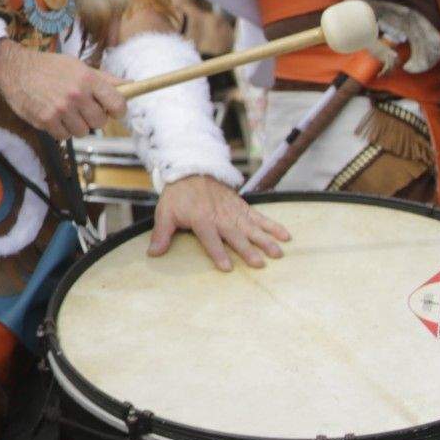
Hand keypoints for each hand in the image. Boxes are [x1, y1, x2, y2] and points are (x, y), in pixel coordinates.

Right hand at [0, 40, 123, 139]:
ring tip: (66, 113)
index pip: (118, 104)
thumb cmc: (49, 67)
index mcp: (88, 79)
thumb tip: (131, 84)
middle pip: (100, 122)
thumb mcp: (78, 66)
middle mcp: (76, 95)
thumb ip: (105, 78)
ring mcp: (61, 109)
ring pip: (83, 131)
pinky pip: (64, 136)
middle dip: (94, 118)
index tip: (112, 110)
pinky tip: (54, 117)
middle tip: (83, 109)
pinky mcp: (46, 120)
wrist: (15, 70)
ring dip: (76, 125)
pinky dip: (61, 130)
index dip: (118, 110)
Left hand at [149, 176, 289, 271]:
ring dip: (265, 240)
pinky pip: (260, 217)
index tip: (227, 268)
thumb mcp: (165, 213)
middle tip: (259, 264)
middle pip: (236, 236)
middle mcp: (221, 217)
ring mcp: (234, 212)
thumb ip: (161, 234)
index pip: (210, 239)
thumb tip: (153, 254)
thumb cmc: (178, 196)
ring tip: (278, 253)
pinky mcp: (243, 207)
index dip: (218, 253)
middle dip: (247, 250)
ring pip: (252, 228)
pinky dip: (273, 226)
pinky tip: (285, 236)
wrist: (192, 172)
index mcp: (201, 220)